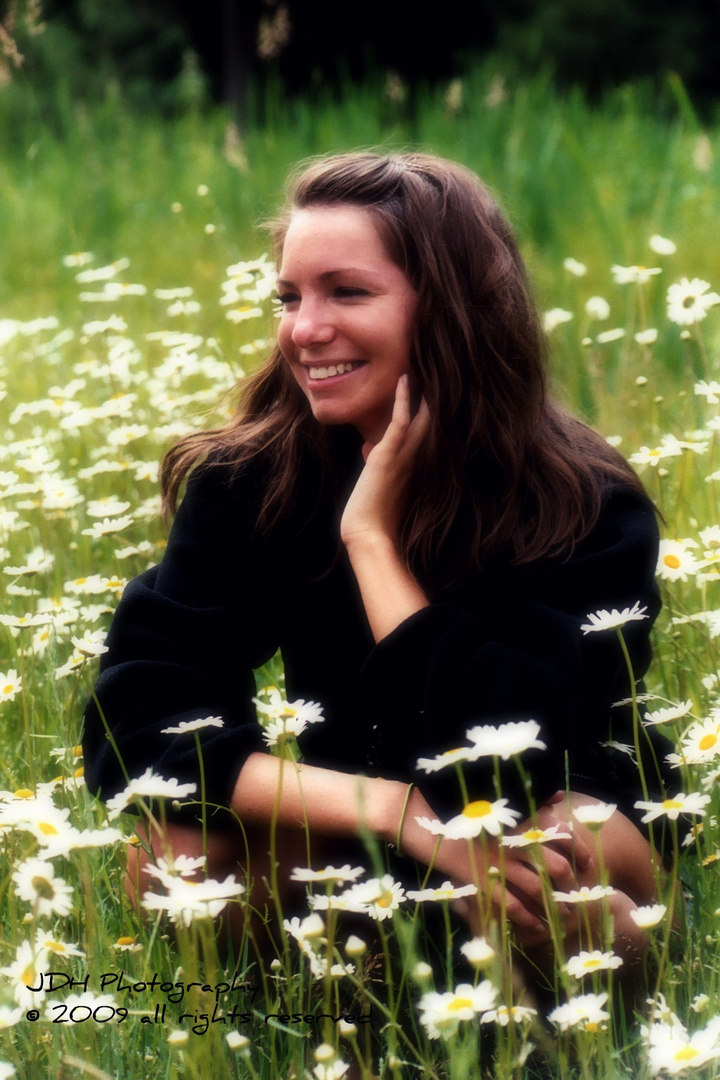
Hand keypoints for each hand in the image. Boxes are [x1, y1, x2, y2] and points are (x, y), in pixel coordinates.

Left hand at [340, 375, 429, 548]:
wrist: (367, 534)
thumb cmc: (370, 512)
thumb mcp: (375, 479)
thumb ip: (377, 460)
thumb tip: (369, 446)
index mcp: (415, 462)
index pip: (429, 427)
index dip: (434, 405)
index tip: (437, 382)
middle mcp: (416, 456)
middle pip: (434, 418)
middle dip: (440, 393)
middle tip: (449, 367)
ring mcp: (404, 455)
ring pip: (423, 416)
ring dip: (427, 389)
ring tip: (431, 363)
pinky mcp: (388, 455)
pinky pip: (400, 421)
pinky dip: (403, 399)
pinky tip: (405, 378)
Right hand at [400, 788, 593, 947]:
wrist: (421, 819)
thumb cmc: (456, 807)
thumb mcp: (492, 801)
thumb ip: (525, 801)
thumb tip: (557, 796)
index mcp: (517, 818)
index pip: (560, 834)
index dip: (581, 852)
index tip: (591, 865)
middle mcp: (511, 840)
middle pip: (556, 866)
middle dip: (572, 887)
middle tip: (580, 900)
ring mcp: (496, 861)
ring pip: (537, 890)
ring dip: (554, 909)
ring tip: (565, 922)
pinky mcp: (479, 879)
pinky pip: (509, 904)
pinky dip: (526, 919)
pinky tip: (535, 929)